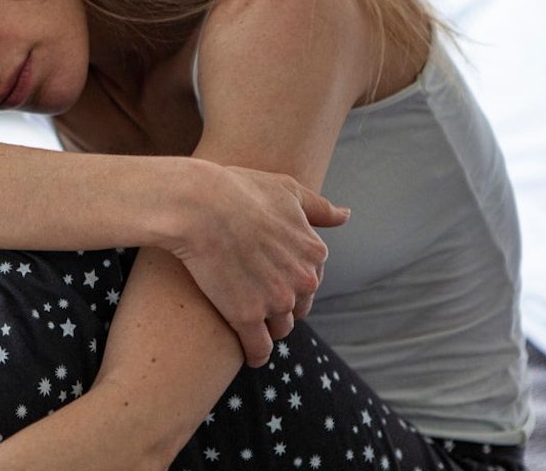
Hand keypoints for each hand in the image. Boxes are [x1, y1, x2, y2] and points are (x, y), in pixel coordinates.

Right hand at [163, 163, 348, 366]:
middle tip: (255, 297)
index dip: (289, 279)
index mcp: (314, 252)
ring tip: (248, 322)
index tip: (270, 277)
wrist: (200, 205)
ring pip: (279, 329)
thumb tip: (345, 216)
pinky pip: (258, 349)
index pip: (311, 280)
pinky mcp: (246, 317)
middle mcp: (302, 281)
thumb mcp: (287, 190)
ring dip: (267, 328)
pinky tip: (249, 355)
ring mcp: (275, 301)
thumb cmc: (239, 190)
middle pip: (297, 307)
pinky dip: (255, 354)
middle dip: (281, 305)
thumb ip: (318, 208)